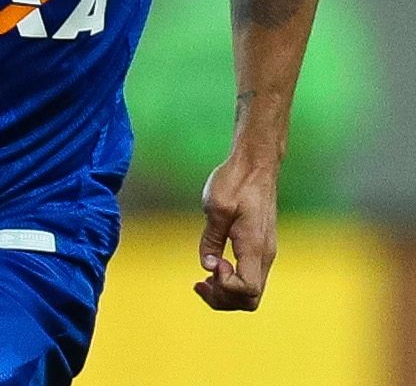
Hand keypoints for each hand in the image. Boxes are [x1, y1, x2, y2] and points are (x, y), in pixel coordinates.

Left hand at [195, 154, 279, 310]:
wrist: (255, 166)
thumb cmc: (235, 182)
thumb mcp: (216, 209)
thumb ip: (211, 240)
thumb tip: (208, 266)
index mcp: (255, 247)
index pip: (248, 290)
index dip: (226, 287)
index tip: (213, 265)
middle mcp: (264, 255)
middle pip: (251, 299)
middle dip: (223, 299)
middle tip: (199, 283)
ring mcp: (264, 253)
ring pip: (251, 291)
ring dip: (226, 292)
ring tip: (202, 282)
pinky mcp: (259, 247)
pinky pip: (249, 277)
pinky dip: (232, 282)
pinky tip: (214, 268)